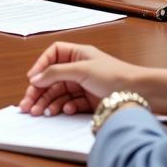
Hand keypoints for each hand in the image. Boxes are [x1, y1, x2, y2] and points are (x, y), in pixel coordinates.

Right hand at [19, 42, 135, 116]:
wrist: (139, 93)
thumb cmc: (114, 76)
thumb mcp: (81, 70)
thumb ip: (55, 73)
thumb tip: (35, 77)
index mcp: (78, 54)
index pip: (53, 55)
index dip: (40, 65)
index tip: (32, 78)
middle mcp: (79, 68)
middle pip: (52, 77)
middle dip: (39, 91)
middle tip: (27, 104)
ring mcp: (84, 85)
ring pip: (59, 93)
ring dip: (48, 102)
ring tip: (39, 112)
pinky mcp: (89, 100)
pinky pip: (70, 103)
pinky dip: (65, 107)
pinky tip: (65, 111)